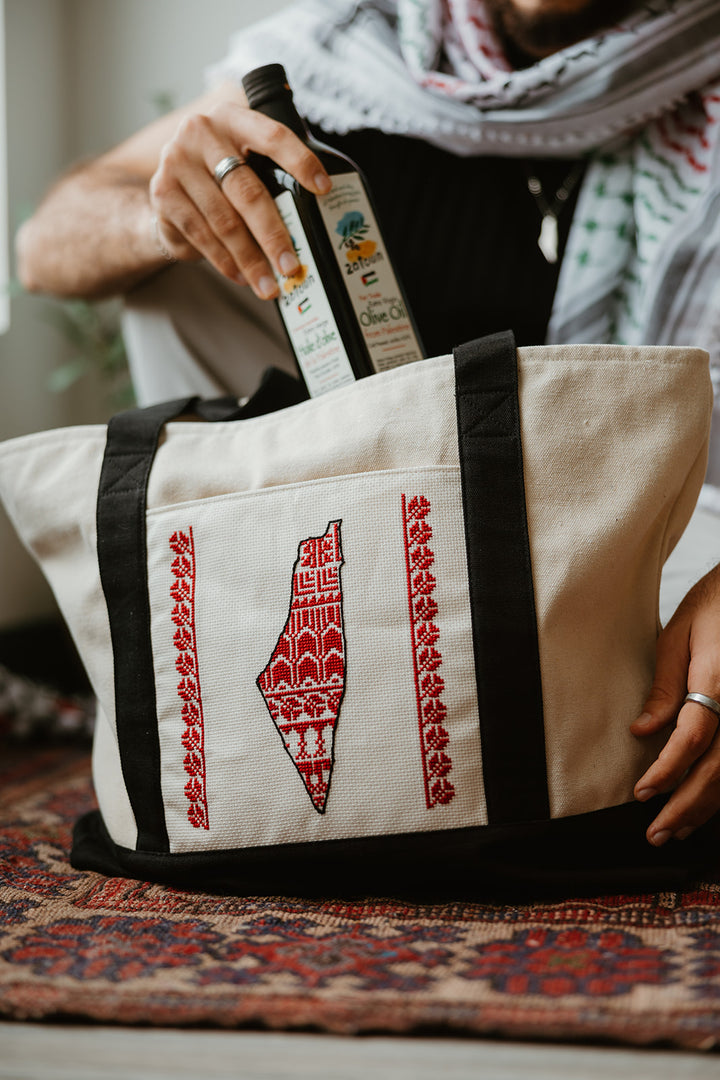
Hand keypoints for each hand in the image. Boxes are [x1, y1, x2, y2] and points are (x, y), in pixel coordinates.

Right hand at [148, 100, 330, 297]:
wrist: (169, 189)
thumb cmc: (222, 178)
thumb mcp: (245, 163)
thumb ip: (273, 175)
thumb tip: (320, 217)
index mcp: (233, 119)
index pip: (272, 135)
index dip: (299, 161)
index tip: (323, 189)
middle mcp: (201, 132)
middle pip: (247, 191)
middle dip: (273, 235)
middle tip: (292, 266)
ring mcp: (177, 161)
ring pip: (224, 220)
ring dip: (250, 259)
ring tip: (269, 285)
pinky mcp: (163, 192)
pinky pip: (201, 234)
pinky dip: (225, 261)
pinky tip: (243, 277)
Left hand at [631, 563, 719, 845]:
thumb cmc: (714, 605)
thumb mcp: (679, 635)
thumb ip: (664, 687)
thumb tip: (642, 731)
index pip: (694, 737)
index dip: (668, 770)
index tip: (643, 792)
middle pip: (719, 769)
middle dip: (686, 806)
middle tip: (656, 832)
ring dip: (707, 807)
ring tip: (677, 830)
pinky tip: (706, 807)